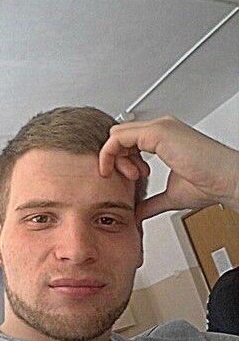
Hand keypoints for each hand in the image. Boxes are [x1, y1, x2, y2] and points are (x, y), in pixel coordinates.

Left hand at [99, 116, 238, 221]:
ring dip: (114, 157)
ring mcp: (159, 128)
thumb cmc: (209, 184)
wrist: (226, 182)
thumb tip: (138, 213)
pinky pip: (119, 137)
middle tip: (127, 178)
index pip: (127, 140)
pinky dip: (113, 155)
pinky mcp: (158, 132)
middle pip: (119, 135)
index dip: (121, 159)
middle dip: (115, 158)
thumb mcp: (170, 195)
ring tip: (132, 177)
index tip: (128, 179)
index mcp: (163, 137)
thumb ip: (151, 202)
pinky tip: (126, 172)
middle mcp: (160, 128)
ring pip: (116, 134)